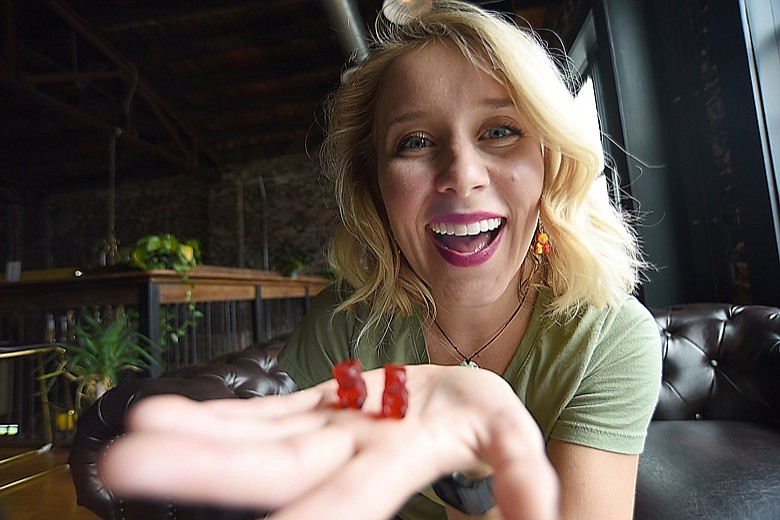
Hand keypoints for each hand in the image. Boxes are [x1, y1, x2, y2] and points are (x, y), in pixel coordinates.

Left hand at [99, 364, 557, 519]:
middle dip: (205, 469)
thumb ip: (519, 474)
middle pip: (274, 465)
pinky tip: (165, 413)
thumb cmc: (489, 422)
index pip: (346, 499)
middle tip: (127, 462)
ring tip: (133, 432)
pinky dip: (216, 415)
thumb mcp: (515, 440)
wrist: (460, 397)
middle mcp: (348, 450)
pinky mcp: (315, 406)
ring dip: (195, 438)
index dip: (308, 519)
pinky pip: (261, 412)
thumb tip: (536, 517)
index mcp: (397, 462)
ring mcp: (324, 427)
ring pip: (255, 436)